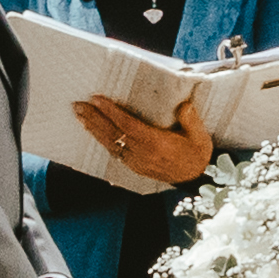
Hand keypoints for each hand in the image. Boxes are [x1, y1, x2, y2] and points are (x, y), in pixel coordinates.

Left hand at [73, 90, 215, 188]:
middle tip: (78, 105)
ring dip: (93, 128)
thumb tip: (183, 105)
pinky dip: (101, 140)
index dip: (111, 112)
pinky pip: (114, 152)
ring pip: (110, 144)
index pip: (128, 125)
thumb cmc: (197, 154)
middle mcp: (143, 154)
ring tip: (79, 115)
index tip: (97, 99)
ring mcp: (137, 162)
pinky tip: (92, 131)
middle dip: (94, 118)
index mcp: (157, 144)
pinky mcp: (134, 166)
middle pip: (113, 134)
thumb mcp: (200, 136)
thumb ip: (192, 120)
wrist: (197, 178)